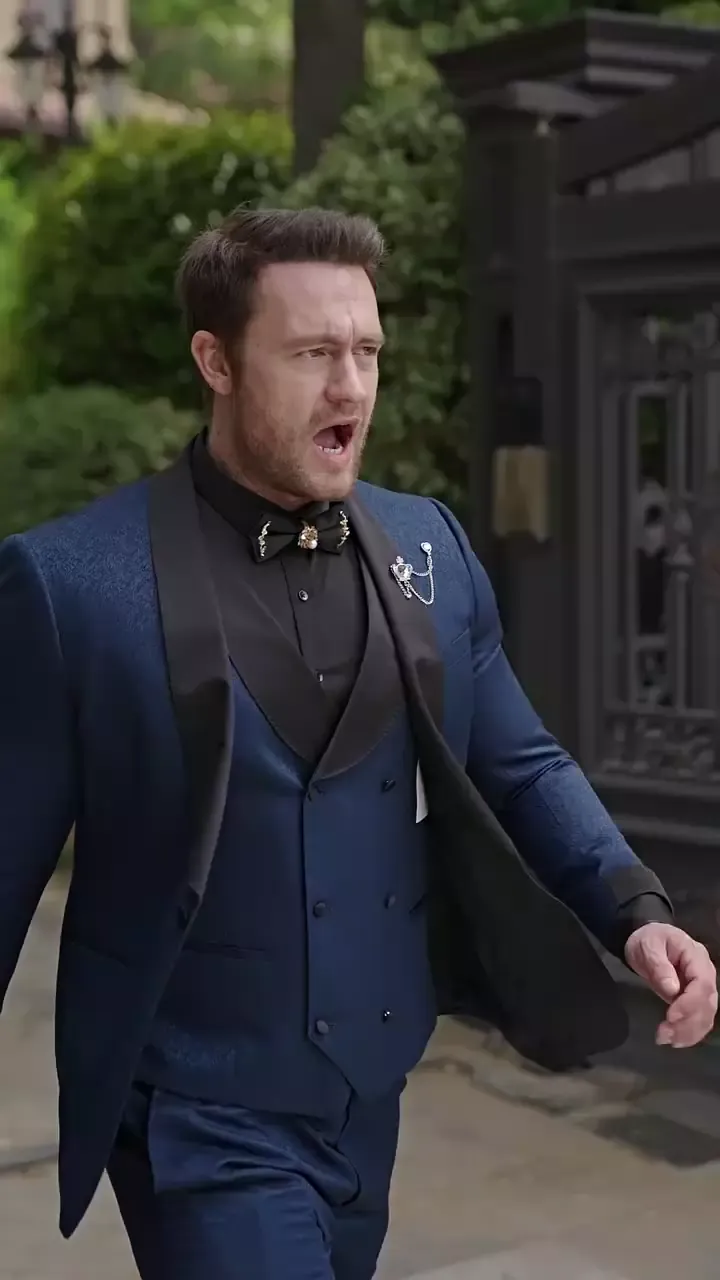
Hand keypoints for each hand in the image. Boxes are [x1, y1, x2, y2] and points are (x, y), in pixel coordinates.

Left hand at [625, 923, 717, 1047]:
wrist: (647, 941)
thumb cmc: (648, 939)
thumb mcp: (649, 945)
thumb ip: (659, 965)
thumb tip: (672, 989)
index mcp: (696, 957)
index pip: (702, 984)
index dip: (690, 1003)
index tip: (670, 1016)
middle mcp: (705, 974)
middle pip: (707, 1004)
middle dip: (688, 1022)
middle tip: (664, 1034)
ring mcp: (702, 988)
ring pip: (706, 1016)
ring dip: (688, 1032)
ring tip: (666, 1039)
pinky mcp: (694, 1000)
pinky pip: (699, 1019)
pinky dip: (689, 1033)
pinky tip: (675, 1040)